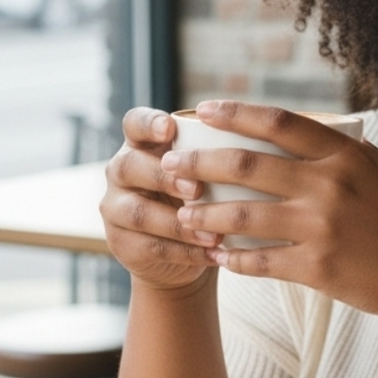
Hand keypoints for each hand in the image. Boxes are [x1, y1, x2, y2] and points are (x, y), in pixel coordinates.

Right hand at [100, 107, 219, 291]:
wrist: (185, 249)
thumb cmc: (204, 195)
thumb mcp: (208, 170)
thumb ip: (218, 154)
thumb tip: (262, 138)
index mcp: (144, 144)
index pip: (135, 123)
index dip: (149, 123)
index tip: (170, 128)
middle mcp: (122, 171)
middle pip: (130, 167)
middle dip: (165, 178)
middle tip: (198, 189)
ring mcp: (116, 208)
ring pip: (139, 213)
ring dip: (179, 225)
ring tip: (214, 234)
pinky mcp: (121, 243)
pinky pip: (150, 247)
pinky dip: (186, 252)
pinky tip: (213, 254)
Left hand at [162, 101, 377, 331]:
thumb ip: (340, 155)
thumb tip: (299, 139)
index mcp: (346, 154)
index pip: (278, 122)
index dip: (235, 113)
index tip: (203, 109)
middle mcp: (331, 184)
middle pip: (247, 164)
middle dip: (201, 162)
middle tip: (172, 166)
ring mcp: (322, 226)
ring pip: (243, 214)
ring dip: (206, 214)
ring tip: (184, 216)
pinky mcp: (318, 267)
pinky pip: (260, 261)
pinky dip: (234, 259)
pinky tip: (220, 258)